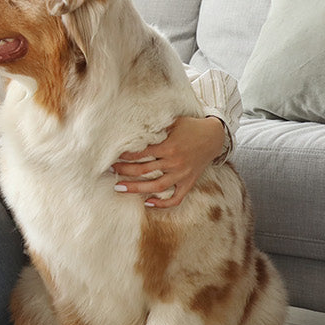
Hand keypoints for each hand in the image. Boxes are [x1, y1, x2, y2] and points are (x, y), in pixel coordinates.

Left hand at [112, 116, 226, 207]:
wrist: (214, 136)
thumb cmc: (190, 127)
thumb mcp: (174, 121)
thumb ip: (155, 125)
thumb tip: (133, 123)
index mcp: (169, 147)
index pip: (141, 153)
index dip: (125, 155)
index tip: (113, 155)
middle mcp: (175, 162)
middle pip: (144, 170)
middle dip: (124, 170)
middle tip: (109, 170)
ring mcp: (182, 174)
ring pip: (156, 186)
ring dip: (136, 188)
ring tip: (119, 187)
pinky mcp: (189, 182)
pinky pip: (176, 198)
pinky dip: (163, 203)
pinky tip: (148, 203)